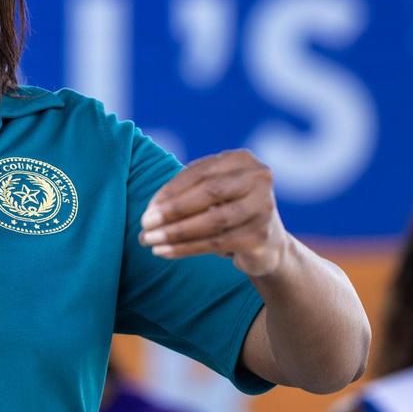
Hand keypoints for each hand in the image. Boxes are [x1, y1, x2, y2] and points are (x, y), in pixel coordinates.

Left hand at [138, 149, 288, 276]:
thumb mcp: (211, 192)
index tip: (147, 209)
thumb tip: (150, 211)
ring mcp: (263, 207)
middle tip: (144, 224)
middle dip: (172, 210)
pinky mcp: (261, 236)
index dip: (170, 190)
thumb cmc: (228, 209)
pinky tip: (165, 251)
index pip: (199, 172)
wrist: (268, 243)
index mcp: (241, 160)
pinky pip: (216, 243)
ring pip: (212, 221)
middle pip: (208, 193)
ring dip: (175, 232)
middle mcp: (258, 179)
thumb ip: (184, 192)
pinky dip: (186, 248)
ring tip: (150, 241)